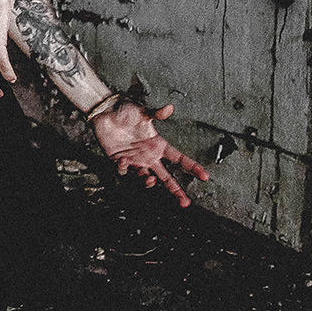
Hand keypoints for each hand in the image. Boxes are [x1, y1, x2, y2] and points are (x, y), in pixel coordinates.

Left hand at [91, 101, 208, 207]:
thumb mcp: (143, 113)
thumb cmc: (126, 111)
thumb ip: (157, 113)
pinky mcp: (121, 161)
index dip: (192, 167)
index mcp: (158, 145)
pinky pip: (125, 170)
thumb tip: (170, 107)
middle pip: (166, 177)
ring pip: (147, 178)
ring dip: (149, 181)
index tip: (205, 176)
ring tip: (150, 179)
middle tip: (185, 203)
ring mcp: (136, 161)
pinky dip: (125, 168)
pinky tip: (124, 159)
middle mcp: (149, 156)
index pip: (179, 159)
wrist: (106, 112)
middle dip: (176, 190)